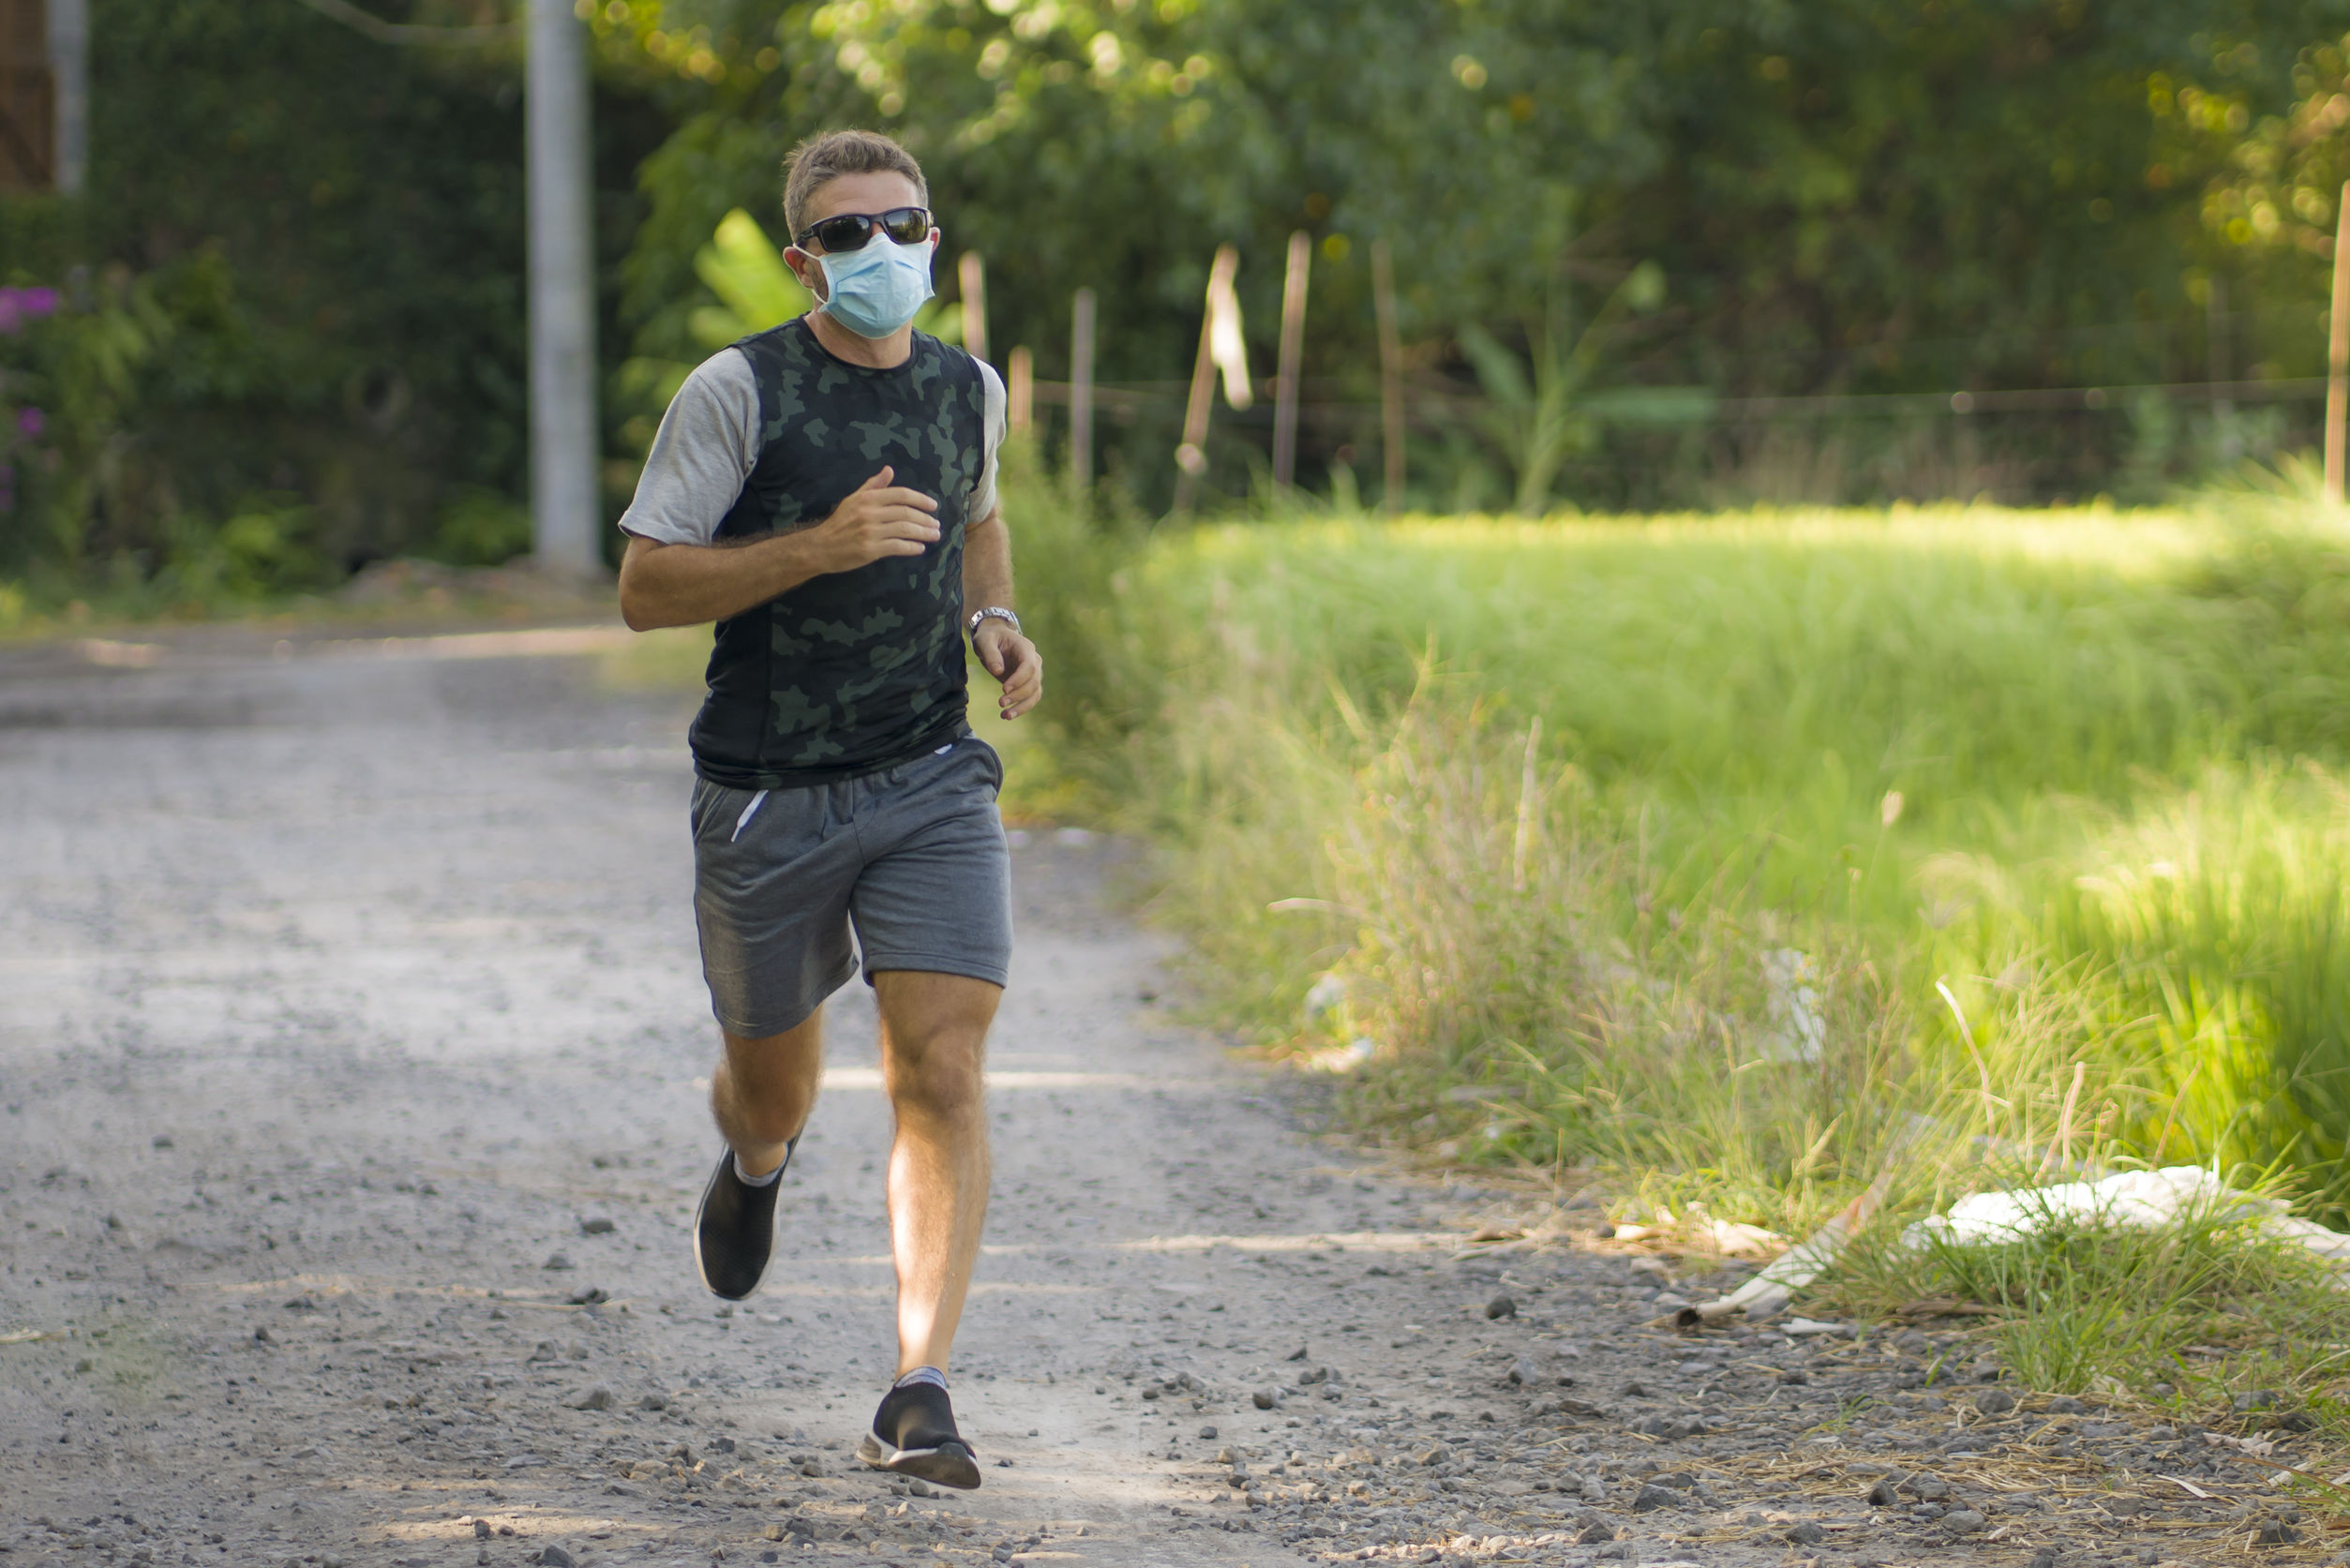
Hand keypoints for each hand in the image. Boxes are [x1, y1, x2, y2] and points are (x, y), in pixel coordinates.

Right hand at [807, 467, 939, 573]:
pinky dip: (912, 547)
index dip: (921, 500)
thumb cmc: (840, 523)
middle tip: (936, 525)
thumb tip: (889, 470)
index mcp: (868, 498)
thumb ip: (873, 485)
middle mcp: (870, 512)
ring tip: (934, 535)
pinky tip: (920, 548)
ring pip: (905, 529)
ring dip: (923, 533)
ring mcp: (870, 532)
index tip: (933, 506)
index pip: (901, 495)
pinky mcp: (870, 550)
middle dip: (925, 519)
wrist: (820, 547)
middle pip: (906, 513)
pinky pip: (897, 547)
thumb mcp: (854, 499)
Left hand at [973, 620, 1042, 719]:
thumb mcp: (985, 640)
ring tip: (1005, 716)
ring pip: (1035, 693)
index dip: (1019, 679)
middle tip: (1000, 703)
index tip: (1003, 689)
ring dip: (1022, 707)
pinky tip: (1006, 715)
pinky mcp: (1027, 683)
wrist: (995, 638)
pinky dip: (1021, 708)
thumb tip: (998, 672)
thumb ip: (991, 654)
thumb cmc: (990, 637)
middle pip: (1034, 682)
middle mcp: (1034, 661)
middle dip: (1018, 695)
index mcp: (1025, 648)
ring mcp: (1033, 673)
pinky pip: (1030, 698)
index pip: (1029, 666)